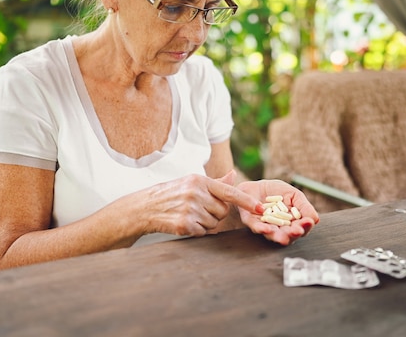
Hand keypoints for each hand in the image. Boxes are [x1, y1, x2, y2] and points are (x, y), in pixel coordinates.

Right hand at [143, 171, 263, 236]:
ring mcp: (189, 209)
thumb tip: (233, 174)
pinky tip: (185, 222)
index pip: (229, 192)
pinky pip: (203, 232)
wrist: (145, 207)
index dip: (246, 201)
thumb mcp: (192, 182)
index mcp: (200, 180)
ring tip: (189, 214)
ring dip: (205, 223)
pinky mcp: (184, 224)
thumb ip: (216, 182)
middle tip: (199, 209)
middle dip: (215, 213)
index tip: (260, 208)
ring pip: (214, 223)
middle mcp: (196, 193)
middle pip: (223, 211)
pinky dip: (197, 230)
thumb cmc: (171, 194)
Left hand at [236, 179, 319, 245]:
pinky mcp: (252, 222)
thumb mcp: (293, 195)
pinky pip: (256, 227)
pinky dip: (261, 229)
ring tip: (283, 237)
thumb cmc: (276, 191)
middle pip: (289, 235)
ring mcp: (266, 226)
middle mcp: (280, 227)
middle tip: (297, 231)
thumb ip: (304, 206)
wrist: (254, 187)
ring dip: (278, 236)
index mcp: (292, 221)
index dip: (305, 226)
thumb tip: (315, 219)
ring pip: (273, 235)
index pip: (301, 227)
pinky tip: (266, 229)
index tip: (308, 222)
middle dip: (293, 234)